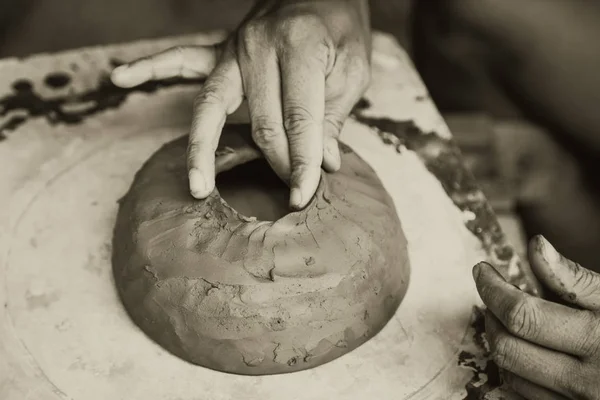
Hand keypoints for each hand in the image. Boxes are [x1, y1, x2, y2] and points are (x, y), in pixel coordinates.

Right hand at [111, 0, 370, 208]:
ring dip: (203, 150)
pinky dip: (150, 67)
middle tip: (290, 195)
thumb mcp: (353, 69)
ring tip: (198, 188)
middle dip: (276, 164)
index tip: (304, 196)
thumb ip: (332, 116)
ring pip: (211, 106)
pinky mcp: (219, 49)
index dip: (303, 162)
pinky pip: (180, 59)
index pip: (298, 118)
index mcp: (300, 47)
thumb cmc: (340, 28)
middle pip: (260, 122)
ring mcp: (234, 47)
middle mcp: (259, 46)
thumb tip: (321, 164)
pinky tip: (121, 77)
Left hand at [473, 235, 599, 399]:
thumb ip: (578, 280)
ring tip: (511, 323)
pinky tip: (522, 356)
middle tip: (495, 296)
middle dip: (492, 316)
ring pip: (511, 376)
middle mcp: (588, 382)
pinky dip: (512, 376)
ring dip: (501, 344)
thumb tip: (536, 246)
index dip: (492, 288)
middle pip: (509, 347)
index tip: (482, 271)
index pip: (523, 314)